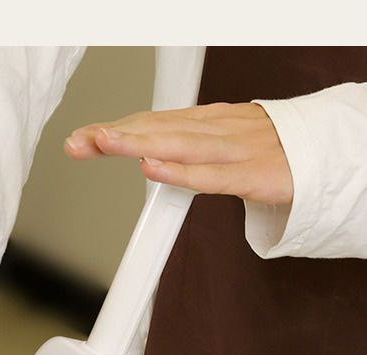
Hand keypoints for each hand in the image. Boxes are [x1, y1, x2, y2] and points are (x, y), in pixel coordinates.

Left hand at [64, 102, 292, 205]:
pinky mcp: (255, 174)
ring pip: (180, 145)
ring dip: (139, 144)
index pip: (154, 124)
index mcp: (209, 122)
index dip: (117, 130)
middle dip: (117, 135)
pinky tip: (154, 169)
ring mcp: (237, 149)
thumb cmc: (275, 152)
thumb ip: (190, 150)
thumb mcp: (226, 145)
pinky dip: (181, 171)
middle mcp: (218, 129)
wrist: (331, 155)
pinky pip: (213, 174)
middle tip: (80, 141)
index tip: (81, 140)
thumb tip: (151, 157)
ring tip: (104, 143)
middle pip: (159, 130)